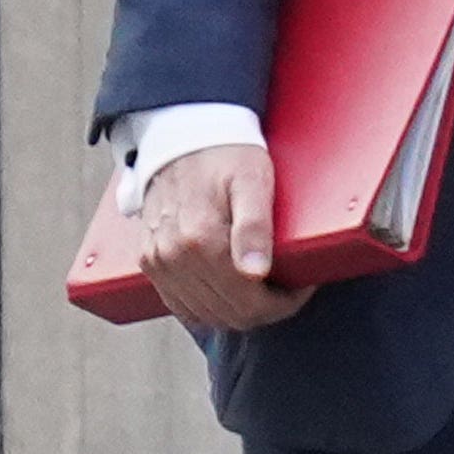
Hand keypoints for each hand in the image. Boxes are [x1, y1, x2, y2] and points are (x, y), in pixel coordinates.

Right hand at [138, 143, 304, 332]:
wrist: (183, 137)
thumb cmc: (227, 156)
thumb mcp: (252, 182)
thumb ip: (254, 226)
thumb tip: (256, 273)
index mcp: (200, 241)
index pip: (250, 303)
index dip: (284, 302)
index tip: (303, 286)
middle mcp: (173, 257)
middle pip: (231, 314)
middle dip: (267, 307)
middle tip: (290, 287)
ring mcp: (158, 262)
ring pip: (207, 316)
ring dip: (240, 310)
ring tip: (265, 288)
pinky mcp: (149, 262)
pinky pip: (181, 306)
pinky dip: (209, 308)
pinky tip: (232, 293)